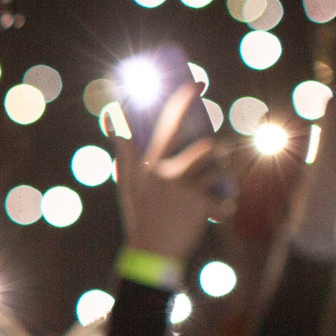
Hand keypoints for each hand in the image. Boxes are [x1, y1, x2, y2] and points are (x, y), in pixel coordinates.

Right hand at [116, 85, 223, 262]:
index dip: (184, 101)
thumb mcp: (126, 180)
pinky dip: (224, 205)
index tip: (197, 83)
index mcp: (149, 164)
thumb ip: (123, 148)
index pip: (169, 124)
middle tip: (217, 155)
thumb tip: (111, 113)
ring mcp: (185, 189)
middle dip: (217, 151)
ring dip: (223, 174)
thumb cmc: (140, 212)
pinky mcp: (201, 206)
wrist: (150, 252)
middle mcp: (167, 173)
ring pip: (219, 168)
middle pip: (207, 147)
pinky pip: (224, 196)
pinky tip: (217, 213)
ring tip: (217, 184)